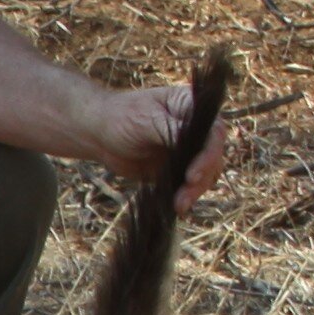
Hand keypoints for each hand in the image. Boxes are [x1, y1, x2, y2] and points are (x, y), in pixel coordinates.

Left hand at [88, 76, 231, 200]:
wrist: (99, 134)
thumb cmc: (121, 117)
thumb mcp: (146, 120)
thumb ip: (172, 130)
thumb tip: (197, 144)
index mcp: (192, 107)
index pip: (214, 132)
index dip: (208, 155)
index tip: (192, 175)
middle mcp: (195, 128)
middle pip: (212, 156)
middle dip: (202, 178)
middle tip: (183, 197)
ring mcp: (188, 149)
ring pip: (205, 173)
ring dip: (195, 191)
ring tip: (179, 206)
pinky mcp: (178, 167)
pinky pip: (189, 184)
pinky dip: (185, 195)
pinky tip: (177, 207)